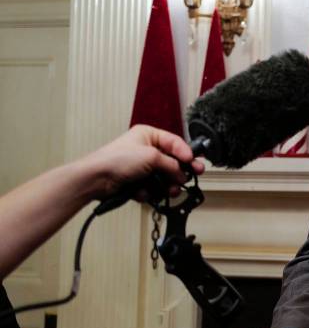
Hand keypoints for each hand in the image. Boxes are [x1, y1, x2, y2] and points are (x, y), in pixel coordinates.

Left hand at [79, 125, 204, 200]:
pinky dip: (151, 192)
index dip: (186, 152)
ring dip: (167, 185)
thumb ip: (172, 164)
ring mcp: (141, 167)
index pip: (175, 142)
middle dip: (179, 171)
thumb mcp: (151, 156)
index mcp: (148, 135)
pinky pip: (153, 188)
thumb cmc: (115, 160)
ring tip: (169, 190)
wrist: (96, 179)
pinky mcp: (137, 182)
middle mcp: (146, 150)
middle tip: (191, 176)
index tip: (194, 162)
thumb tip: (182, 172)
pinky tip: (144, 192)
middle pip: (172, 161)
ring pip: (164, 178)